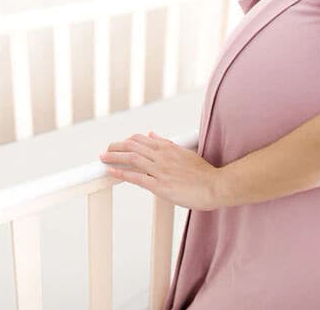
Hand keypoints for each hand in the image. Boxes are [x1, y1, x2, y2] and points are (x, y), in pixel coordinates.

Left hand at [99, 130, 219, 210]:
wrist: (216, 186)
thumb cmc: (203, 172)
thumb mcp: (185, 152)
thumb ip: (166, 143)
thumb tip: (152, 133)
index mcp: (168, 147)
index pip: (141, 139)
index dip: (127, 141)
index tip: (119, 145)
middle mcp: (162, 155)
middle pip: (132, 146)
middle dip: (116, 147)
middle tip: (106, 150)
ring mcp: (160, 170)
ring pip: (132, 158)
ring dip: (114, 157)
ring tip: (103, 158)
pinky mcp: (160, 185)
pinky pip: (136, 177)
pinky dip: (121, 173)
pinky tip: (111, 172)